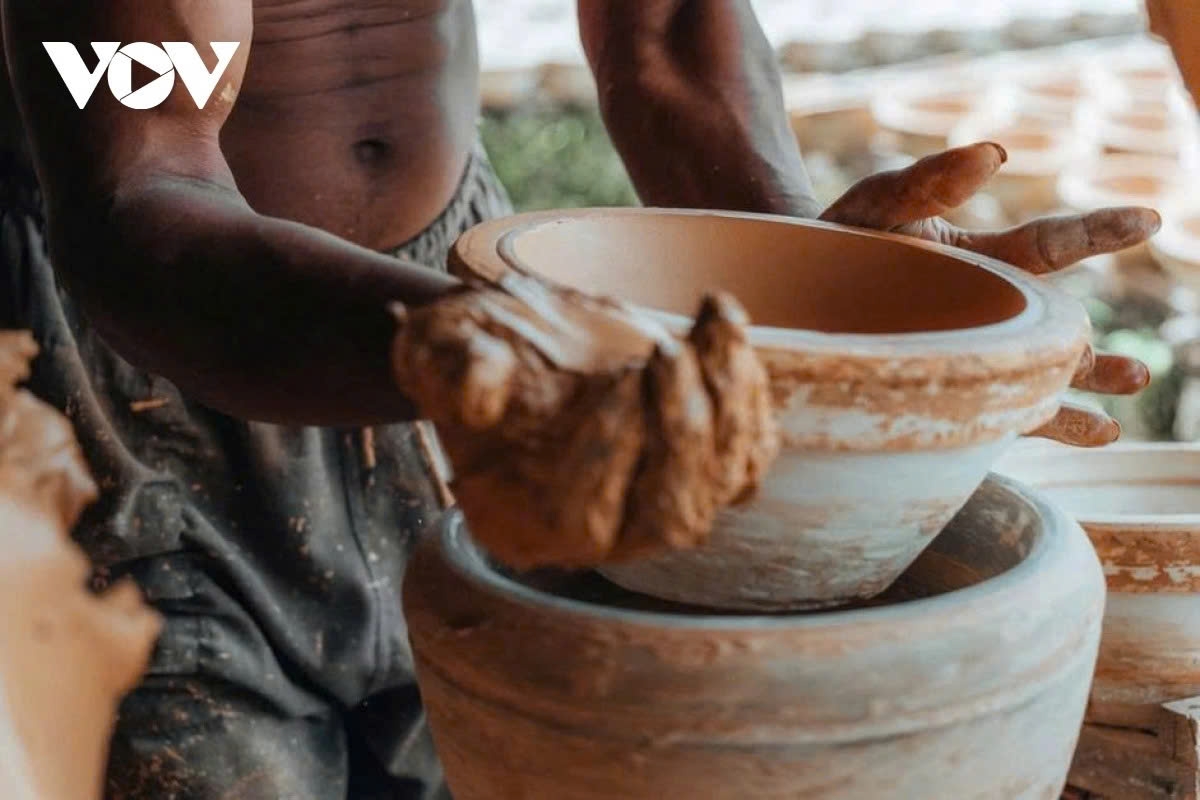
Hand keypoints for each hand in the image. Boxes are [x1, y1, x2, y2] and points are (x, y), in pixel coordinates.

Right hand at [391, 276, 777, 569]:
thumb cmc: (475, 349)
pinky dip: (748, 392)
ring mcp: (660, 503)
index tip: (615, 376)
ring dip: (727, 405)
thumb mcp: (442, 347)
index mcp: (526, 523)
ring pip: (722, 483)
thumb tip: (477, 395)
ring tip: (711, 324)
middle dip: (681, 434)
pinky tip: (724, 325)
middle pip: (669, 517)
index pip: (581, 520)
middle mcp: (603, 534)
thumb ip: (449, 368)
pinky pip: (748, 450)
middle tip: (664, 353)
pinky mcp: (703, 467)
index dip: (606, 454)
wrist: (525, 336)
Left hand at [820, 142, 1158, 446]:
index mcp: (979, 261)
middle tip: (1138, 368)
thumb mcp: (876, 204)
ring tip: (1130, 387)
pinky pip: (1005, 413)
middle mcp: (986, 311)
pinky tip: (1097, 433)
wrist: (787, 287)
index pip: (1048, 246)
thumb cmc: (836, 239)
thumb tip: (996, 152)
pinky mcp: (944, 393)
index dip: (1098, 232)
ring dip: (1086, 385)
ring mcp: (969, 353)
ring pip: (1042, 376)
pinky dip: (1054, 422)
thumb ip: (928, 181)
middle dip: (1091, 351)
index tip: (1146, 219)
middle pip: (1054, 330)